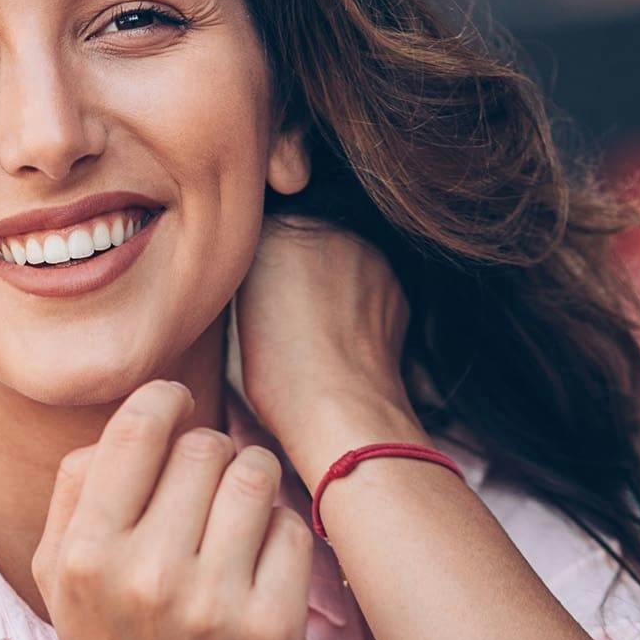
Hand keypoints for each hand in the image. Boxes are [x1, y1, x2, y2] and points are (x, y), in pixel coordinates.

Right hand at [32, 378, 314, 639]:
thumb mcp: (60, 583)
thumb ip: (75, 491)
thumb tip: (131, 417)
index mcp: (84, 556)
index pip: (139, 428)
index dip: (166, 402)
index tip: (176, 409)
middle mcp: (146, 576)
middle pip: (205, 446)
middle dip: (210, 456)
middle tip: (204, 493)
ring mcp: (214, 603)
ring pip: (255, 475)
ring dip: (251, 484)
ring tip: (236, 519)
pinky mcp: (273, 626)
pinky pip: (292, 527)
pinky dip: (280, 536)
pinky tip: (258, 567)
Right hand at [233, 212, 420, 482]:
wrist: (343, 411)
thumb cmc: (280, 376)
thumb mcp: (243, 314)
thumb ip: (258, 273)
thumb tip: (274, 267)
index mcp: (275, 231)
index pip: (266, 229)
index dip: (264, 264)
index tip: (263, 293)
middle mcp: (326, 228)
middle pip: (309, 235)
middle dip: (303, 265)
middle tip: (292, 308)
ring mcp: (368, 251)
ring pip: (344, 258)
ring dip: (334, 280)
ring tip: (320, 327)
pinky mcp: (396, 281)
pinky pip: (371, 282)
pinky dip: (360, 302)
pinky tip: (347, 335)